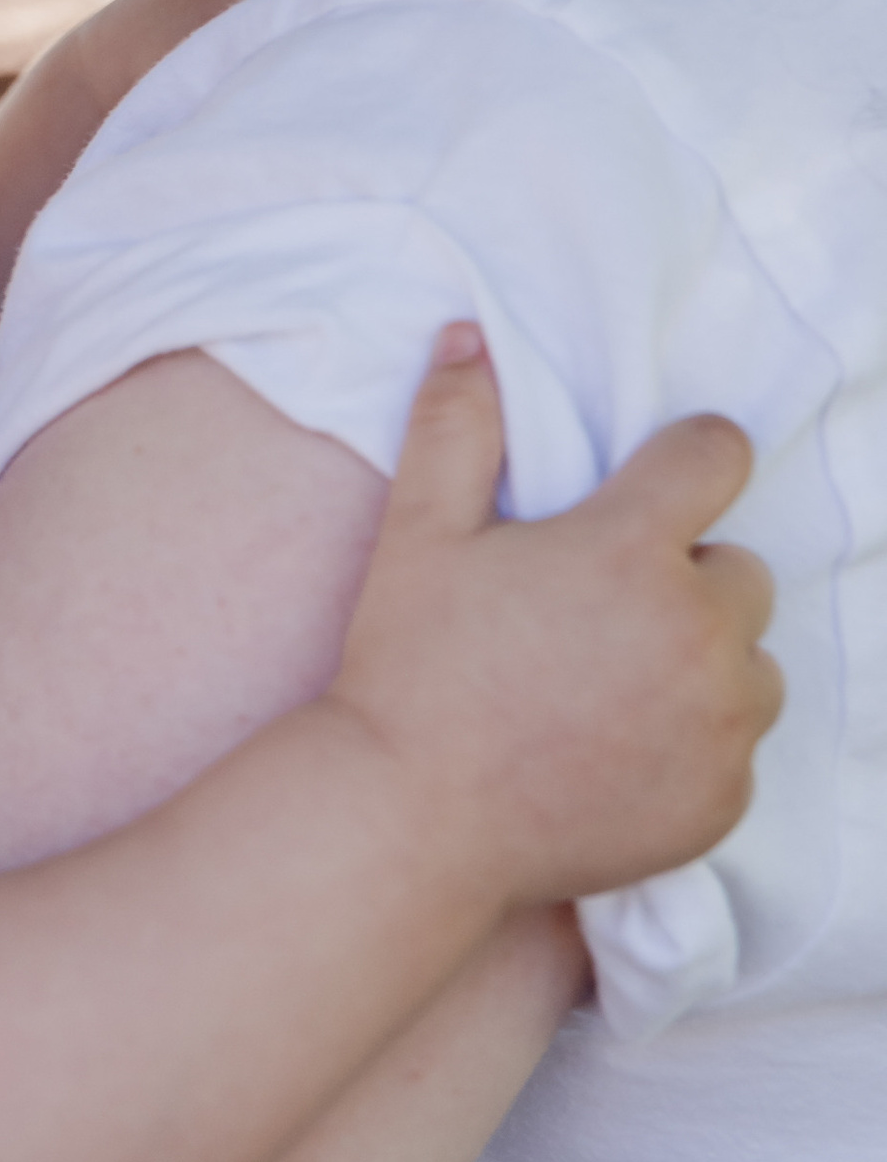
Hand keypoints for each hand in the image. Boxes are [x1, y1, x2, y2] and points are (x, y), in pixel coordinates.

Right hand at [325, 326, 778, 905]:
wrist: (411, 823)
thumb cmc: (410, 670)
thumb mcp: (419, 536)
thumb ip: (455, 428)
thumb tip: (468, 338)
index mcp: (631, 550)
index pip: (717, 455)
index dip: (684, 460)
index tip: (649, 489)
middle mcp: (698, 633)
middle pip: (739, 573)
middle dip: (681, 582)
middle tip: (589, 616)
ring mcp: (720, 724)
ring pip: (752, 664)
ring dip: (702, 663)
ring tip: (606, 688)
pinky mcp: (723, 800)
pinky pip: (738, 748)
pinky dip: (694, 745)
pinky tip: (612, 751)